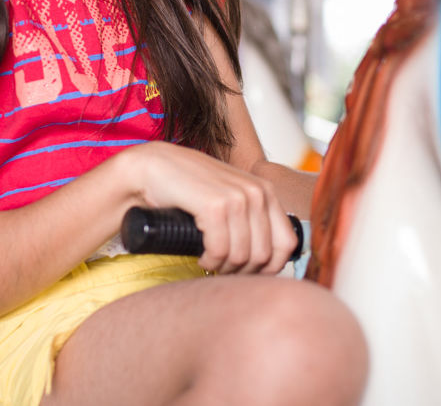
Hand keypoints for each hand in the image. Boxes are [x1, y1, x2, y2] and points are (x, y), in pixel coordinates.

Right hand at [119, 142, 296, 274]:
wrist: (154, 167)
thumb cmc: (191, 187)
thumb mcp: (231, 200)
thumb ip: (251, 219)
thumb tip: (267, 260)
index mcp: (266, 193)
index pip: (286, 244)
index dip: (269, 267)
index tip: (248, 273)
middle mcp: (257, 193)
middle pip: (263, 256)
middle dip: (242, 271)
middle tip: (222, 268)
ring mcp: (238, 198)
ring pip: (242, 256)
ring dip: (223, 267)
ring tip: (209, 261)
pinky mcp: (216, 205)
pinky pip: (220, 250)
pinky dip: (209, 261)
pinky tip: (201, 256)